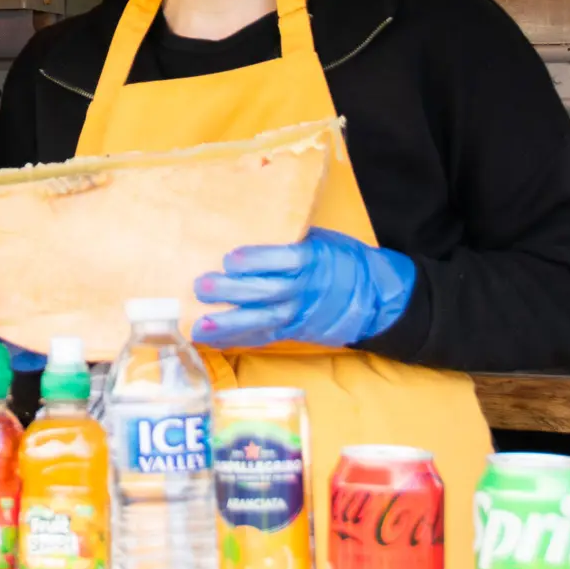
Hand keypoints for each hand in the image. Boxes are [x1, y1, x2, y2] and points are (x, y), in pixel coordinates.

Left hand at [192, 227, 415, 349]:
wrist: (370, 296)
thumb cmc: (340, 260)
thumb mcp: (321, 240)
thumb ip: (288, 240)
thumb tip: (246, 228)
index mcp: (314, 260)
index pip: (285, 260)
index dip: (257, 260)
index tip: (230, 258)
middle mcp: (306, 289)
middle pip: (268, 292)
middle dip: (234, 292)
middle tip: (202, 287)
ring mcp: (299, 314)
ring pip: (264, 321)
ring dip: (229, 325)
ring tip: (199, 327)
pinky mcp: (294, 332)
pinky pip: (264, 338)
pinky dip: (237, 340)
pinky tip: (212, 341)